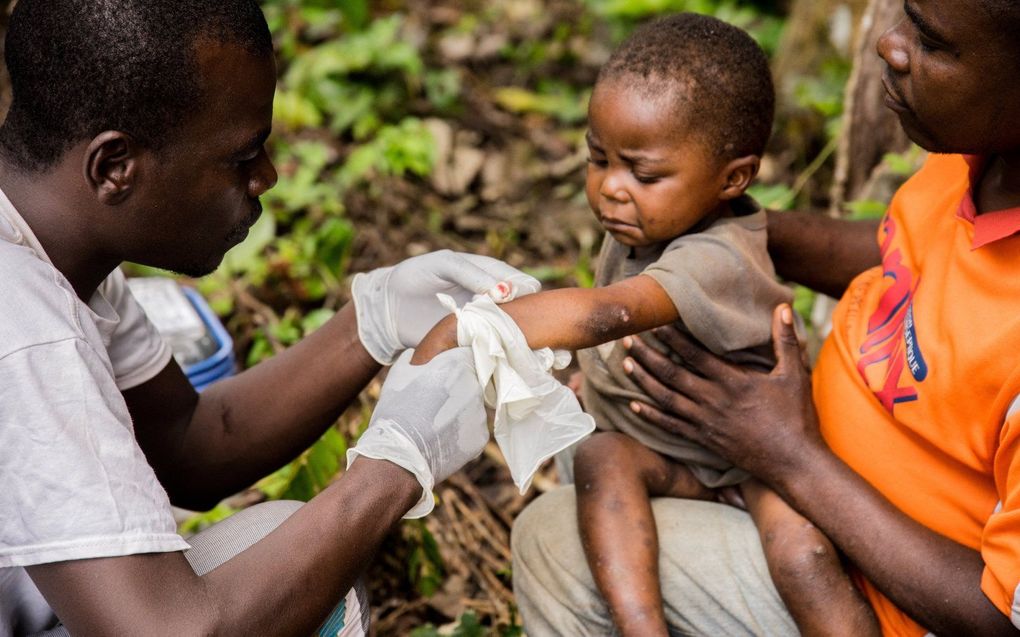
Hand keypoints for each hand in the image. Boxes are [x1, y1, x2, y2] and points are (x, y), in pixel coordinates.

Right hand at [347, 348, 488, 517]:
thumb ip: (414, 359)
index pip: (464, 357)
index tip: (441, 376)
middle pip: (471, 383)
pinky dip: (460, 434)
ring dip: (459, 413)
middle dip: (457, 390)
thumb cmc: (395, 412)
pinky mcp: (480, 438)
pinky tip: (441, 439)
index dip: (452, 366)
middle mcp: (474, 387)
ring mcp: (480, 414)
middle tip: (435, 404)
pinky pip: (472, 430)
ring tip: (435, 425)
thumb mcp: (398, 375)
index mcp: (456, 365)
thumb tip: (416, 354)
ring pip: (472, 408)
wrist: (398, 457)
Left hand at [352, 250, 540, 364]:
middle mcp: (494, 302)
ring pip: (514, 333)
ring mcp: (486, 326)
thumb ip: (472, 274)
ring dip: (516, 337)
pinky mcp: (474, 347)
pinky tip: (498, 355)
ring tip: (506, 341)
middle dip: (526, 318)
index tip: (514, 301)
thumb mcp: (443, 266)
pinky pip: (495, 351)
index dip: (525, 292)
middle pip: (525, 311)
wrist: (389, 309)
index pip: (523, 284)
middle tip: (513, 325)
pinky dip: (500, 353)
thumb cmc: (416, 277)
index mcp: (491, 276)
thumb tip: (506, 292)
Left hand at [622, 305, 825, 486]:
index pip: (694, 355)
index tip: (654, 324)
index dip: (672, 338)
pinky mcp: (704, 440)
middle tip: (627, 340)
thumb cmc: (796, 417)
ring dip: (644, 381)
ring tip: (626, 364)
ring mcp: (706, 422)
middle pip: (672, 375)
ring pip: (666, 399)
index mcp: (733, 382)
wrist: (794, 462)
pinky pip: (671, 426)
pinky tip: (634, 405)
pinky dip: (651, 415)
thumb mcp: (794, 374)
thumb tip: (783, 307)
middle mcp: (714, 401)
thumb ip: (785, 340)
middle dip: (647, 356)